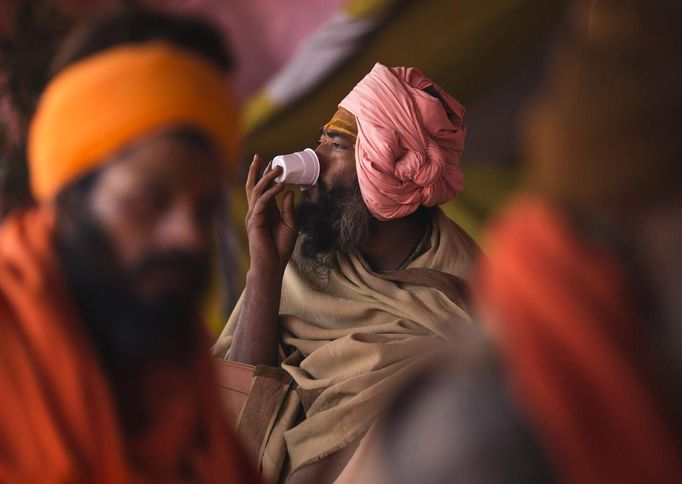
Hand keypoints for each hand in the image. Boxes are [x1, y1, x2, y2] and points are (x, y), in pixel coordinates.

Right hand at [244, 154, 296, 275]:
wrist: (273, 265)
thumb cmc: (280, 248)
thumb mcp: (291, 225)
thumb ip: (289, 208)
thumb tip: (288, 190)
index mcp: (266, 211)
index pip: (264, 189)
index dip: (267, 176)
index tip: (273, 163)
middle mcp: (258, 211)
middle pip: (254, 185)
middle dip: (256, 170)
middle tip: (260, 156)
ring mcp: (254, 215)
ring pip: (257, 190)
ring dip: (266, 177)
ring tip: (276, 167)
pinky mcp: (254, 220)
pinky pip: (262, 202)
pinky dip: (270, 192)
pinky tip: (280, 185)